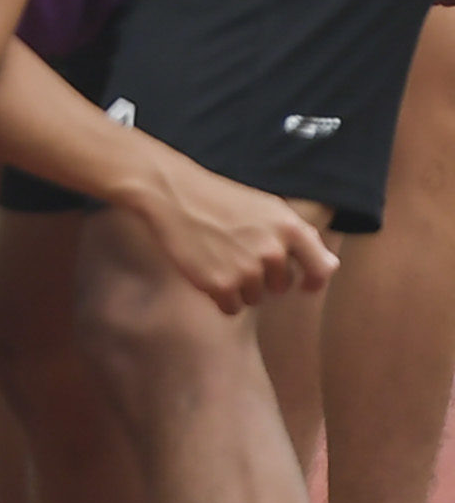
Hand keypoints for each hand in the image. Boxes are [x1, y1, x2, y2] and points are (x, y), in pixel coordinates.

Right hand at [134, 157, 339, 311]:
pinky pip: (231, 307)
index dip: (314, 281)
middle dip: (262, 278)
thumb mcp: (268, 208)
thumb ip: (301, 238)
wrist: (172, 195)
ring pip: (254, 299)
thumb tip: (330, 266)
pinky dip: (220, 298)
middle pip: (280, 287)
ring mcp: (247, 270)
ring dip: (239, 288)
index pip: (320, 269)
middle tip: (235, 254)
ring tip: (217, 260)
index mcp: (290, 229)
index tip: (306, 286)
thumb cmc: (220, 200)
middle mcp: (273, 252)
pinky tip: (207, 274)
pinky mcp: (220, 284)